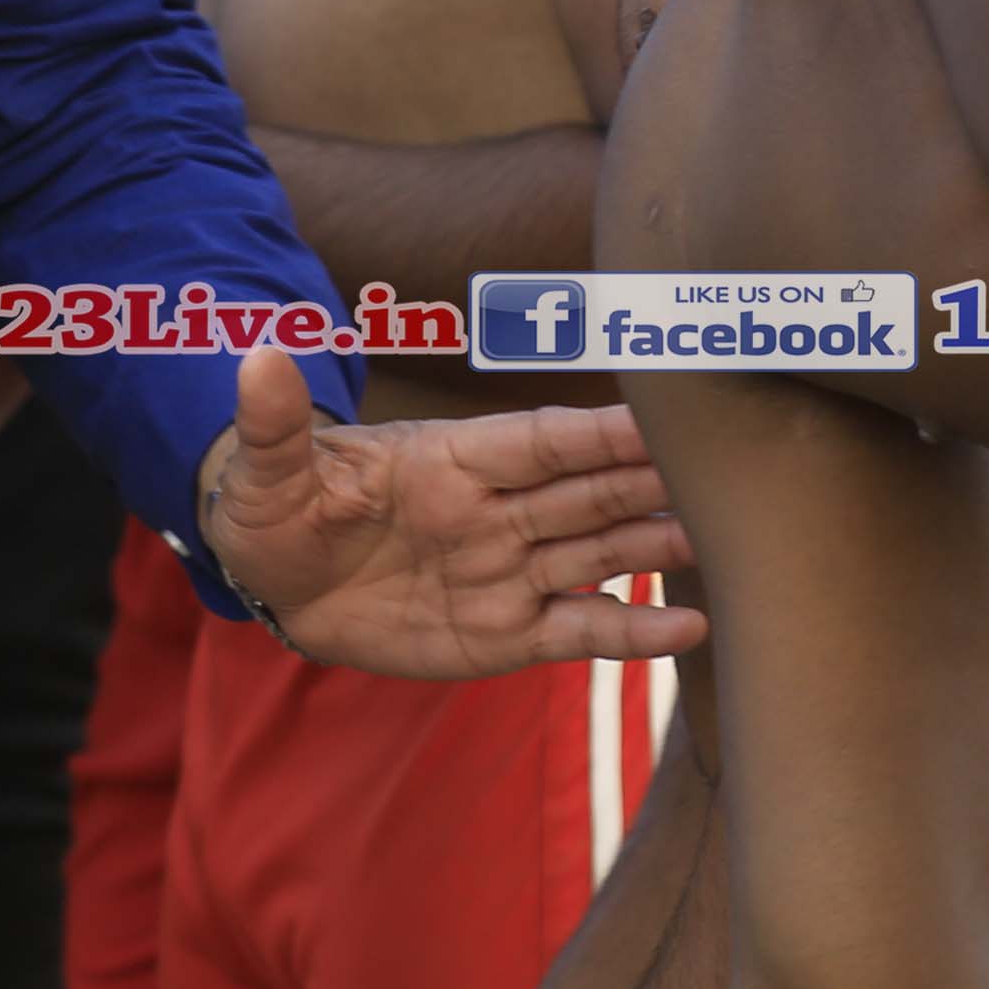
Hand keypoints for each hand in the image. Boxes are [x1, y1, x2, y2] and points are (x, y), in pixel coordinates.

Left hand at [193, 346, 700, 680]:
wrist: (278, 588)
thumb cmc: (277, 513)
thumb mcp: (263, 474)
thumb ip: (273, 425)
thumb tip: (255, 355)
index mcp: (450, 460)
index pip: (540, 441)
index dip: (600, 431)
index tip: (667, 416)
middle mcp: (495, 510)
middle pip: (589, 492)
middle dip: (653, 482)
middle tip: (732, 474)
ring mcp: (508, 570)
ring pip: (600, 555)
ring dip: (658, 549)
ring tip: (726, 544)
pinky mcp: (507, 631)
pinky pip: (580, 629)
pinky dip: (632, 633)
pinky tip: (690, 630)